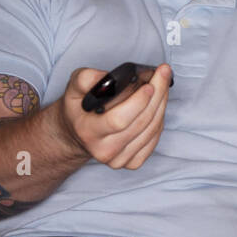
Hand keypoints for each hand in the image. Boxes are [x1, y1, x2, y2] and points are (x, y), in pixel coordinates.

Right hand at [57, 63, 171, 169]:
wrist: (77, 134)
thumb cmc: (78, 110)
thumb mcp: (73, 89)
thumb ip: (86, 79)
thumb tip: (109, 78)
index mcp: (88, 132)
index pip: (119, 120)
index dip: (138, 102)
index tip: (148, 85)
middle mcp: (104, 150)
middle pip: (141, 122)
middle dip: (157, 94)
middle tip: (163, 73)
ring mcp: (120, 159)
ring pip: (153, 129)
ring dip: (162, 103)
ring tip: (163, 83)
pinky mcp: (133, 162)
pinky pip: (155, 138)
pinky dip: (160, 118)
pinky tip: (158, 103)